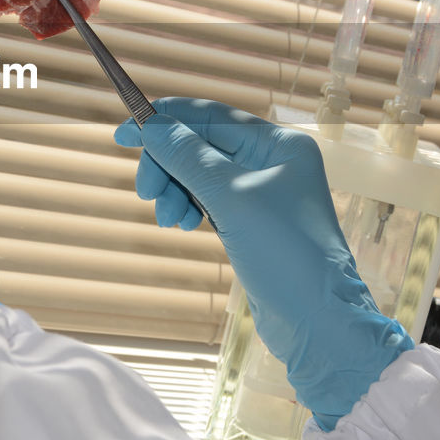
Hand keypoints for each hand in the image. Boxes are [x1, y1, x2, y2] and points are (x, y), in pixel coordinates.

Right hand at [114, 98, 411, 428]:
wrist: (318, 323)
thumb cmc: (285, 253)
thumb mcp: (231, 198)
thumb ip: (188, 157)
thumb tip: (150, 124)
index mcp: (279, 144)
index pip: (211, 116)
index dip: (164, 121)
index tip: (120, 133)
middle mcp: (273, 160)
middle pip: (201, 145)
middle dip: (168, 165)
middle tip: (146, 194)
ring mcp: (263, 191)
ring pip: (200, 174)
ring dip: (175, 190)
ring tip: (168, 219)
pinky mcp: (252, 220)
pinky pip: (208, 199)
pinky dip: (188, 206)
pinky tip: (181, 224)